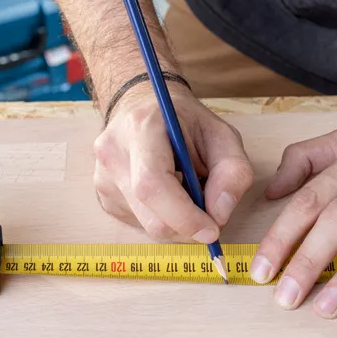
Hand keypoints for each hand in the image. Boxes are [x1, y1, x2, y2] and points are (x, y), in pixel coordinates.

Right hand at [93, 83, 253, 241]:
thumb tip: (219, 214)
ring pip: (147, 226)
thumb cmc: (185, 122)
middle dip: (188, 226)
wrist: (144, 107)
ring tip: (186, 191)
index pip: (152, 185)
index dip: (184, 216)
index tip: (212, 229)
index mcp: (140, 128)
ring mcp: (103, 177)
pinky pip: (140, 224)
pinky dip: (163, 218)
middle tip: (211, 214)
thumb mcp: (222, 135)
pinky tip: (167, 193)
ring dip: (177, 222)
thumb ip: (233, 172)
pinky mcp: (105, 197)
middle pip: (151, 216)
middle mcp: (114, 153)